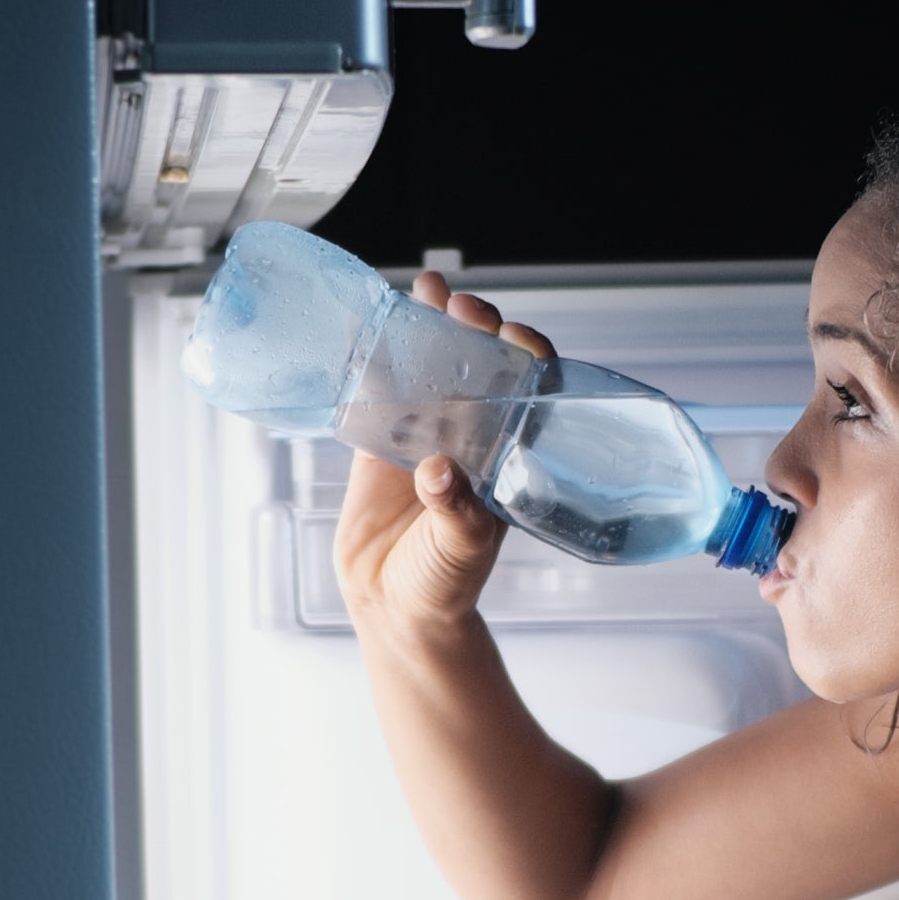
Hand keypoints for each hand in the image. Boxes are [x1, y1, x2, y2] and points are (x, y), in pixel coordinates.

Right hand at [333, 275, 555, 637]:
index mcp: (506, 454)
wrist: (393, 608)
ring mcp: (425, 434)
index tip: (513, 334)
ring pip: (431, 368)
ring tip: (422, 291)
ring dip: (427, 329)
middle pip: (479, 365)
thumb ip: (456, 511)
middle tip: (460, 307)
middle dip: (474, 328)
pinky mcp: (380, 443)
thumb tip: (439, 472)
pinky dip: (376, 359)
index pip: (527, 390)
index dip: (525, 354)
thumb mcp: (462, 548)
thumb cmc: (446, 583)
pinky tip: (371, 327)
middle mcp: (471, 436)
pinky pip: (380, 391)